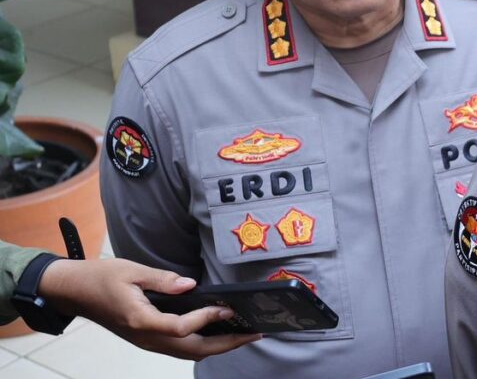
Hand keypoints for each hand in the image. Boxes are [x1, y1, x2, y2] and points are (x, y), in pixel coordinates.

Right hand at [37, 258, 260, 359]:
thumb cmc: (101, 278)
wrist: (74, 292)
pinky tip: (219, 334)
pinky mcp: (148, 339)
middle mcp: (146, 337)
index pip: (180, 328)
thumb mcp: (131, 271)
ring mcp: (146, 342)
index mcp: (140, 320)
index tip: (227, 308)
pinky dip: (203, 344)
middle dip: (227, 343)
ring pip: (188, 353)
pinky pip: (179, 349)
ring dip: (218, 347)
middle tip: (254, 332)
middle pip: (192, 350)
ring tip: (244, 335)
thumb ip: (163, 279)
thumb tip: (191, 285)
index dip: (206, 319)